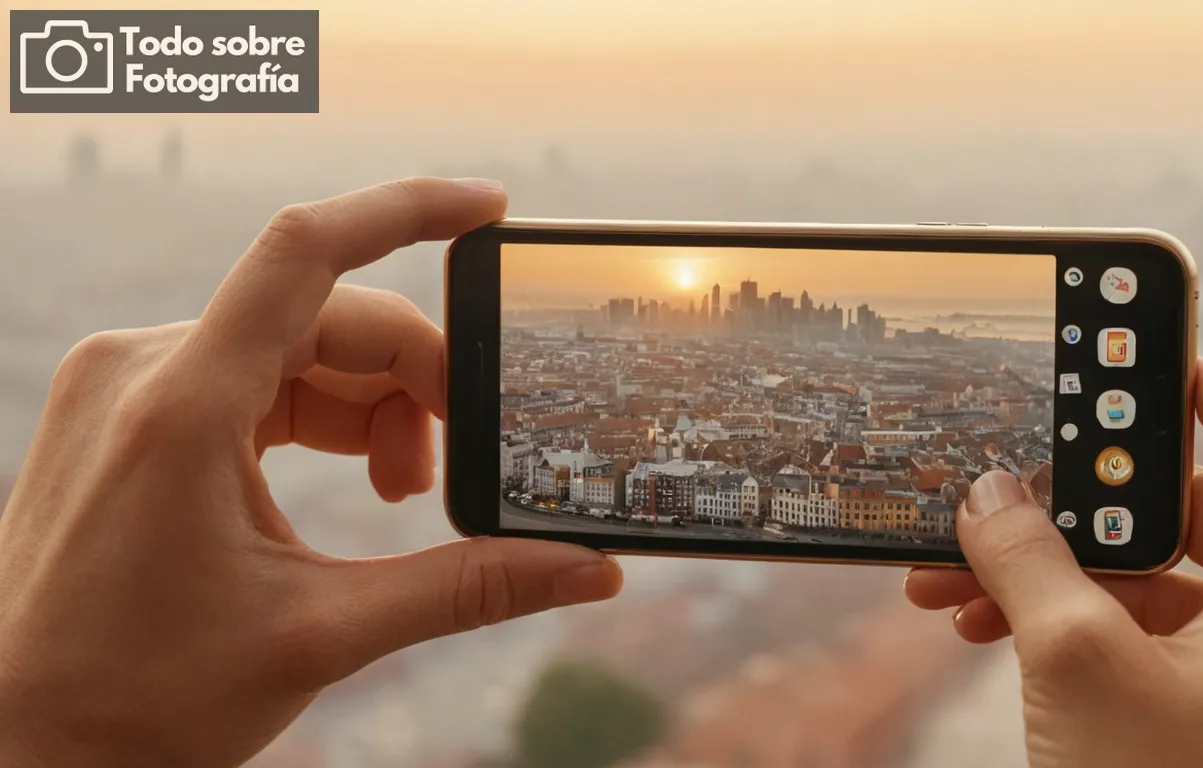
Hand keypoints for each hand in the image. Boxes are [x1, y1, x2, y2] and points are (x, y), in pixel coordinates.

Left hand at [0, 178, 622, 767]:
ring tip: (398, 495)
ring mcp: (128, 387)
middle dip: (411, 381)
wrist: (21, 749)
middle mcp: (143, 369)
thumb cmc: (142, 702)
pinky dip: (315, 416)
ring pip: (291, 348)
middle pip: (324, 317)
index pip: (307, 251)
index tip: (491, 209)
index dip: (408, 210)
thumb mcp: (323, 636)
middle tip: (449, 471)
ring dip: (366, 406)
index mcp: (182, 405)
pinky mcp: (128, 413)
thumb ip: (469, 588)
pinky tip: (344, 482)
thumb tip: (587, 570)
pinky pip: (249, 377)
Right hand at [906, 358, 1202, 767]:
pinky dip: (1062, 625)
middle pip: (1189, 513)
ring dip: (1048, 571)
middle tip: (1003, 486)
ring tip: (953, 579)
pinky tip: (983, 629)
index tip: (1140, 358)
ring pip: (1146, 583)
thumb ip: (1029, 562)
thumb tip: (989, 493)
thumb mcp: (1082, 667)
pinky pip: (1132, 640)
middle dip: (1076, 502)